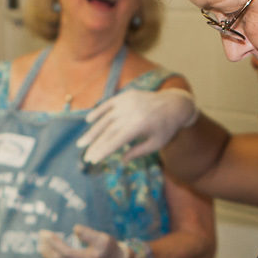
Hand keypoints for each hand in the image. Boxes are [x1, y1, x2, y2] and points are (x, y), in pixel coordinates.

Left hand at [37, 224, 127, 257]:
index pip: (66, 253)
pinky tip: (45, 249)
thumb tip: (75, 229)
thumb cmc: (107, 248)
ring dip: (46, 253)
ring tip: (40, 241)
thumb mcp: (103, 238)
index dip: (55, 243)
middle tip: (41, 234)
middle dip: (48, 246)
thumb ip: (89, 234)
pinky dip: (49, 257)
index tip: (47, 233)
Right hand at [77, 87, 197, 164]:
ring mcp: (127, 102)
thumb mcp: (155, 144)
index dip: (103, 151)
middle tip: (85, 157)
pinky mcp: (126, 96)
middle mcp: (131, 112)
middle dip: (95, 145)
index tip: (93, 160)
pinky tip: (88, 120)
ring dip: (92, 131)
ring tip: (82, 143)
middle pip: (108, 131)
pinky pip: (108, 104)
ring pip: (105, 119)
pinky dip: (98, 112)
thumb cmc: (166, 128)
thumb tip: (121, 161)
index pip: (116, 141)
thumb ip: (138, 152)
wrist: (175, 104)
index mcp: (140, 126)